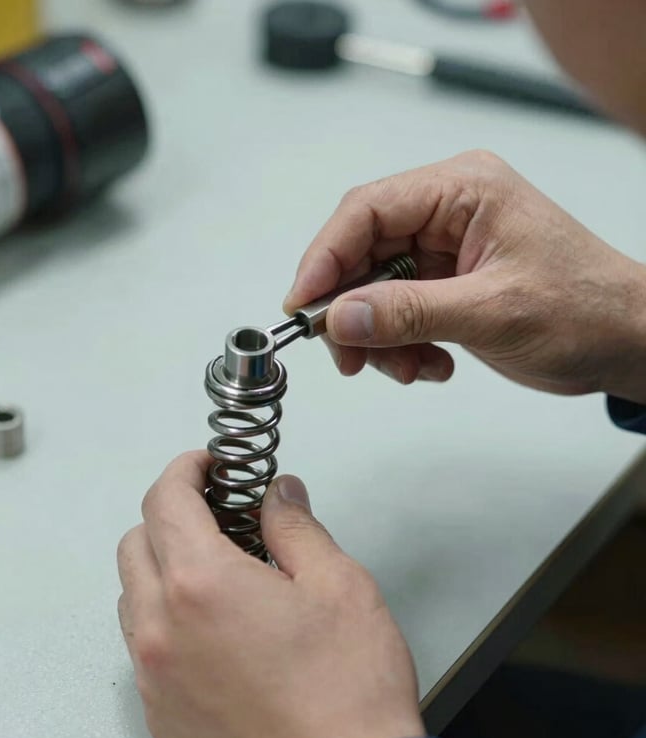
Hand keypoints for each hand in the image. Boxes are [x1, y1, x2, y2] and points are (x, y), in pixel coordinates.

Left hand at [117, 451, 423, 737]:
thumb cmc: (348, 695)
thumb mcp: (337, 585)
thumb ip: (296, 527)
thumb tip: (279, 496)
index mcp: (203, 584)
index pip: (164, 500)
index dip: (183, 470)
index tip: (203, 467)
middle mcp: (163, 630)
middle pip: (136, 543)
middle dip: (170, 516)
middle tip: (213, 513)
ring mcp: (156, 678)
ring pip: (132, 596)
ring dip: (162, 568)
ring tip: (214, 571)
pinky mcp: (162, 715)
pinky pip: (142, 648)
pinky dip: (163, 620)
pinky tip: (211, 627)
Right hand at [284, 151, 645, 404]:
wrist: (625, 343)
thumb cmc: (585, 310)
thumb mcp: (492, 312)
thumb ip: (409, 313)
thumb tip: (339, 317)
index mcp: (463, 190)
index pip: (367, 210)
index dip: (325, 257)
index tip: (302, 306)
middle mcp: (447, 212)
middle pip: (363, 252)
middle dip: (351, 310)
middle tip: (347, 356)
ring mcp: (444, 249)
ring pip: (374, 289)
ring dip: (378, 337)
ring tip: (408, 369)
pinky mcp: (444, 283)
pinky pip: (396, 312)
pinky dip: (400, 346)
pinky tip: (432, 365)